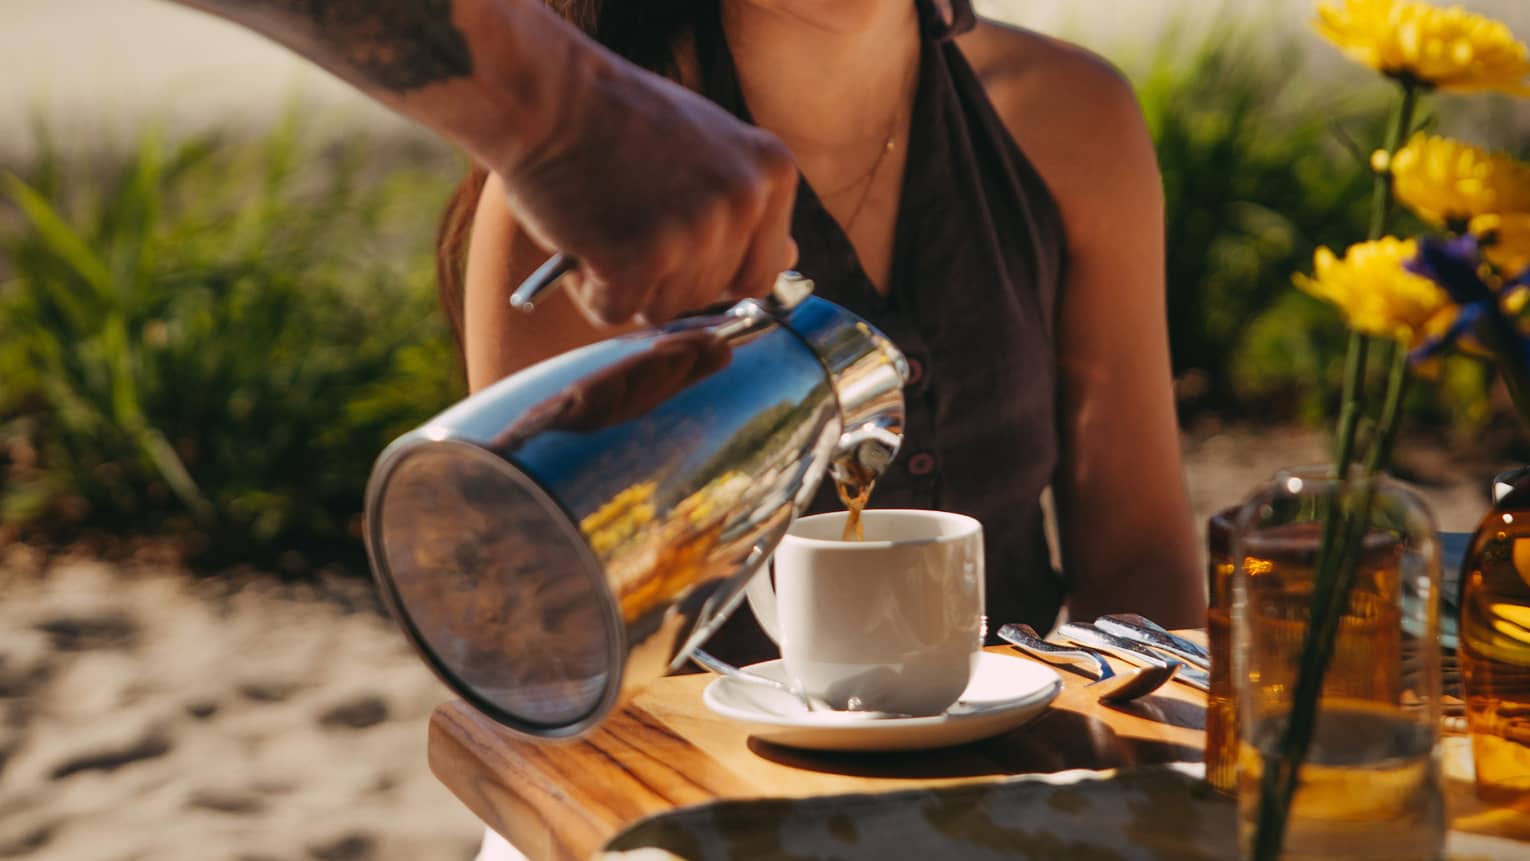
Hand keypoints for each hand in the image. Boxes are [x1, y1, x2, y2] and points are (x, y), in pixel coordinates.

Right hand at [501, 55, 798, 325]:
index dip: (713, 270)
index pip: (762, 271)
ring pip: (665, 310)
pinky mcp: (638, 258)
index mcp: (771, 170)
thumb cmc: (618, 118)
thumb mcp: (709, 145)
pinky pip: (616, 312)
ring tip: (605, 222)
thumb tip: (790, 260)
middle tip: (627, 217)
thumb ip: (747, 204)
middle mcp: (743, 201)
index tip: (677, 240)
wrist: (547, 93)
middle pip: (710, 296)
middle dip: (664, 274)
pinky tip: (582, 238)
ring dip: (627, 283)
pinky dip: (591, 291)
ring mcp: (695, 231)